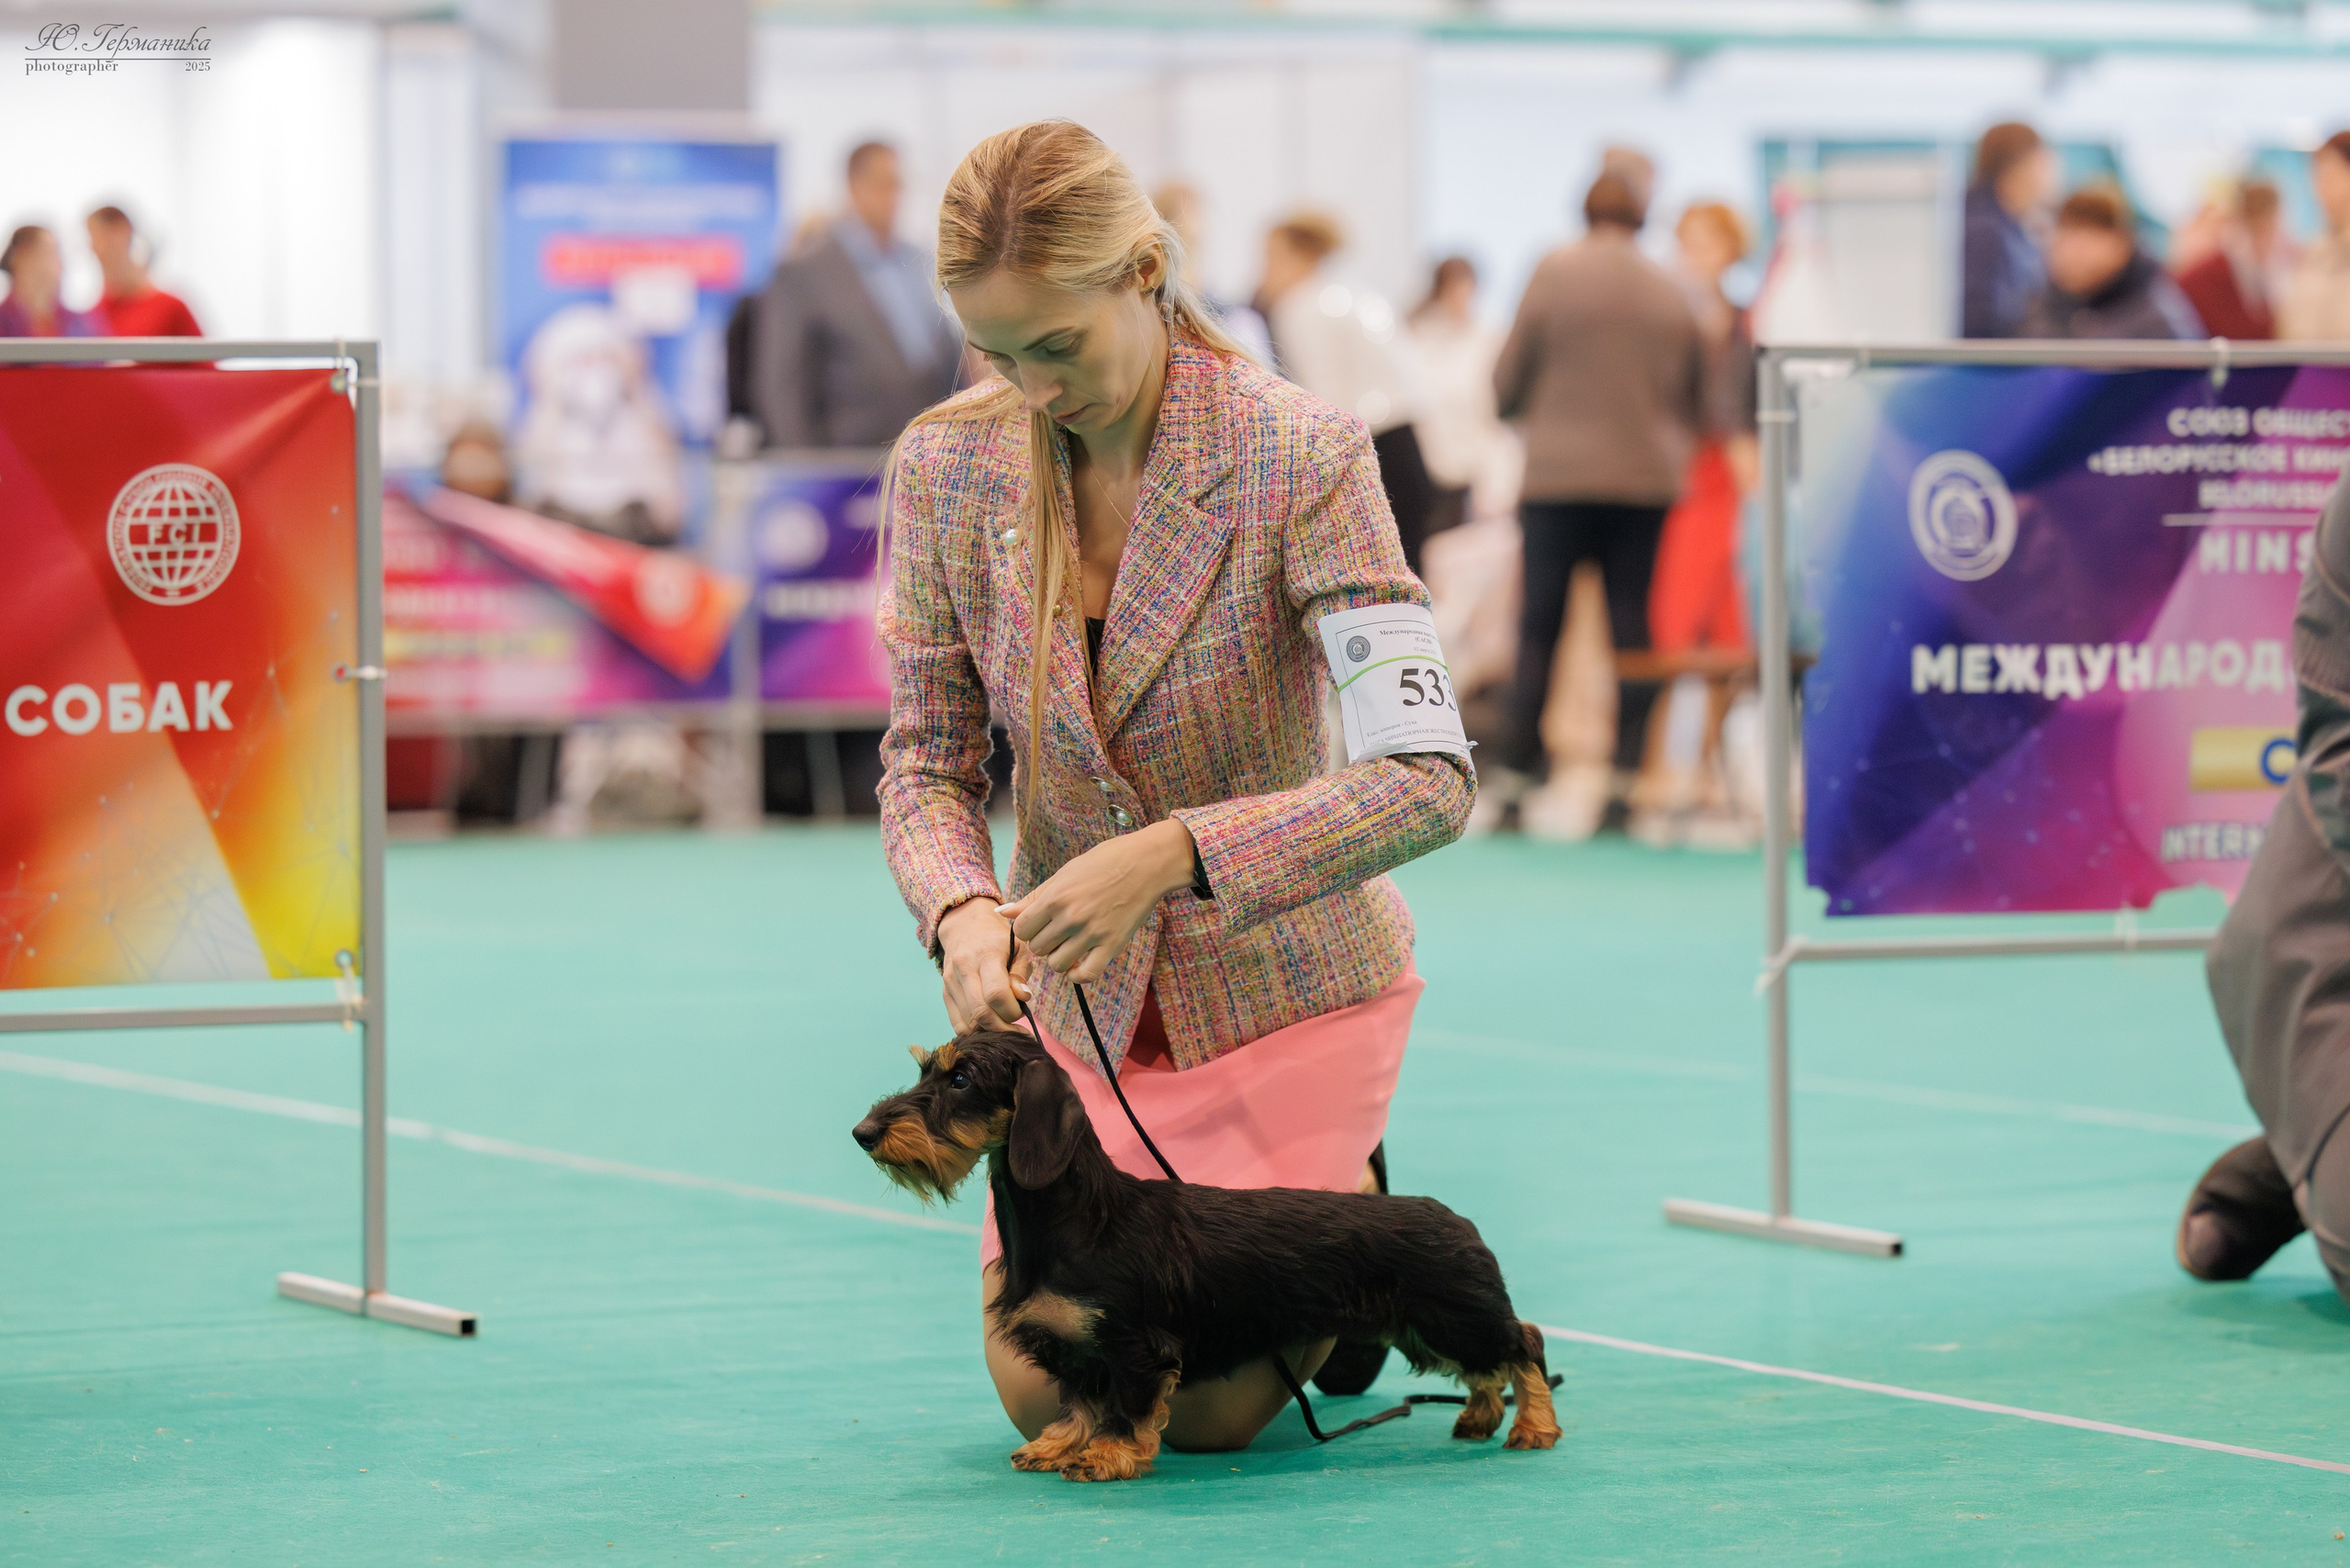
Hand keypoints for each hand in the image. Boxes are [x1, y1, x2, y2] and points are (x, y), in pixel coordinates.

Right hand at [937, 897, 1033, 1032]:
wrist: (965, 926)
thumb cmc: (998, 940)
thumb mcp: (1019, 947)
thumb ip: (1021, 974)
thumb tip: (1023, 998)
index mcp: (986, 955)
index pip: (996, 994)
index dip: (1012, 1011)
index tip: (1022, 1012)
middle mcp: (964, 969)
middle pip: (980, 1013)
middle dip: (1002, 1027)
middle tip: (1016, 1027)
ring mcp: (951, 982)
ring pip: (968, 1023)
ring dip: (989, 1031)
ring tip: (1003, 1024)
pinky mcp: (945, 993)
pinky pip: (958, 1024)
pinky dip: (974, 1032)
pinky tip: (988, 1026)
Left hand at [998, 819, 1195, 985]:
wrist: (1147, 863)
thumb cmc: (1105, 862)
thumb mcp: (1064, 874)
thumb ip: (1034, 897)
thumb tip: (1003, 913)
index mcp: (1055, 897)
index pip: (1022, 929)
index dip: (1028, 928)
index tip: (1040, 923)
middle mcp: (1070, 917)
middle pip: (1038, 948)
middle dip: (1044, 942)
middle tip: (1058, 932)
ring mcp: (1092, 933)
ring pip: (1057, 964)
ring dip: (1060, 958)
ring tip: (1070, 945)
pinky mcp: (1113, 945)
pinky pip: (1086, 975)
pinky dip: (1078, 975)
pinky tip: (1080, 963)